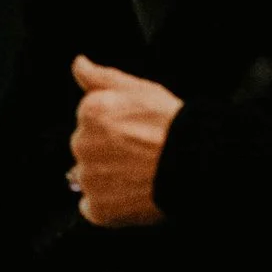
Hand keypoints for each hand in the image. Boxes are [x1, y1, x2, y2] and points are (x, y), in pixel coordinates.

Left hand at [68, 54, 181, 226]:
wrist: (193, 162)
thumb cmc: (171, 125)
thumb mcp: (138, 89)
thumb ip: (101, 77)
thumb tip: (78, 63)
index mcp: (89, 113)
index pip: (91, 124)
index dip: (117, 130)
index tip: (137, 134)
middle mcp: (81, 144)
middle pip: (89, 151)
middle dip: (109, 154)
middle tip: (141, 157)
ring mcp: (89, 178)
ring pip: (91, 179)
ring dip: (109, 180)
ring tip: (140, 176)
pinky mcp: (97, 207)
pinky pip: (93, 208)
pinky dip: (109, 206)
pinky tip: (131, 196)